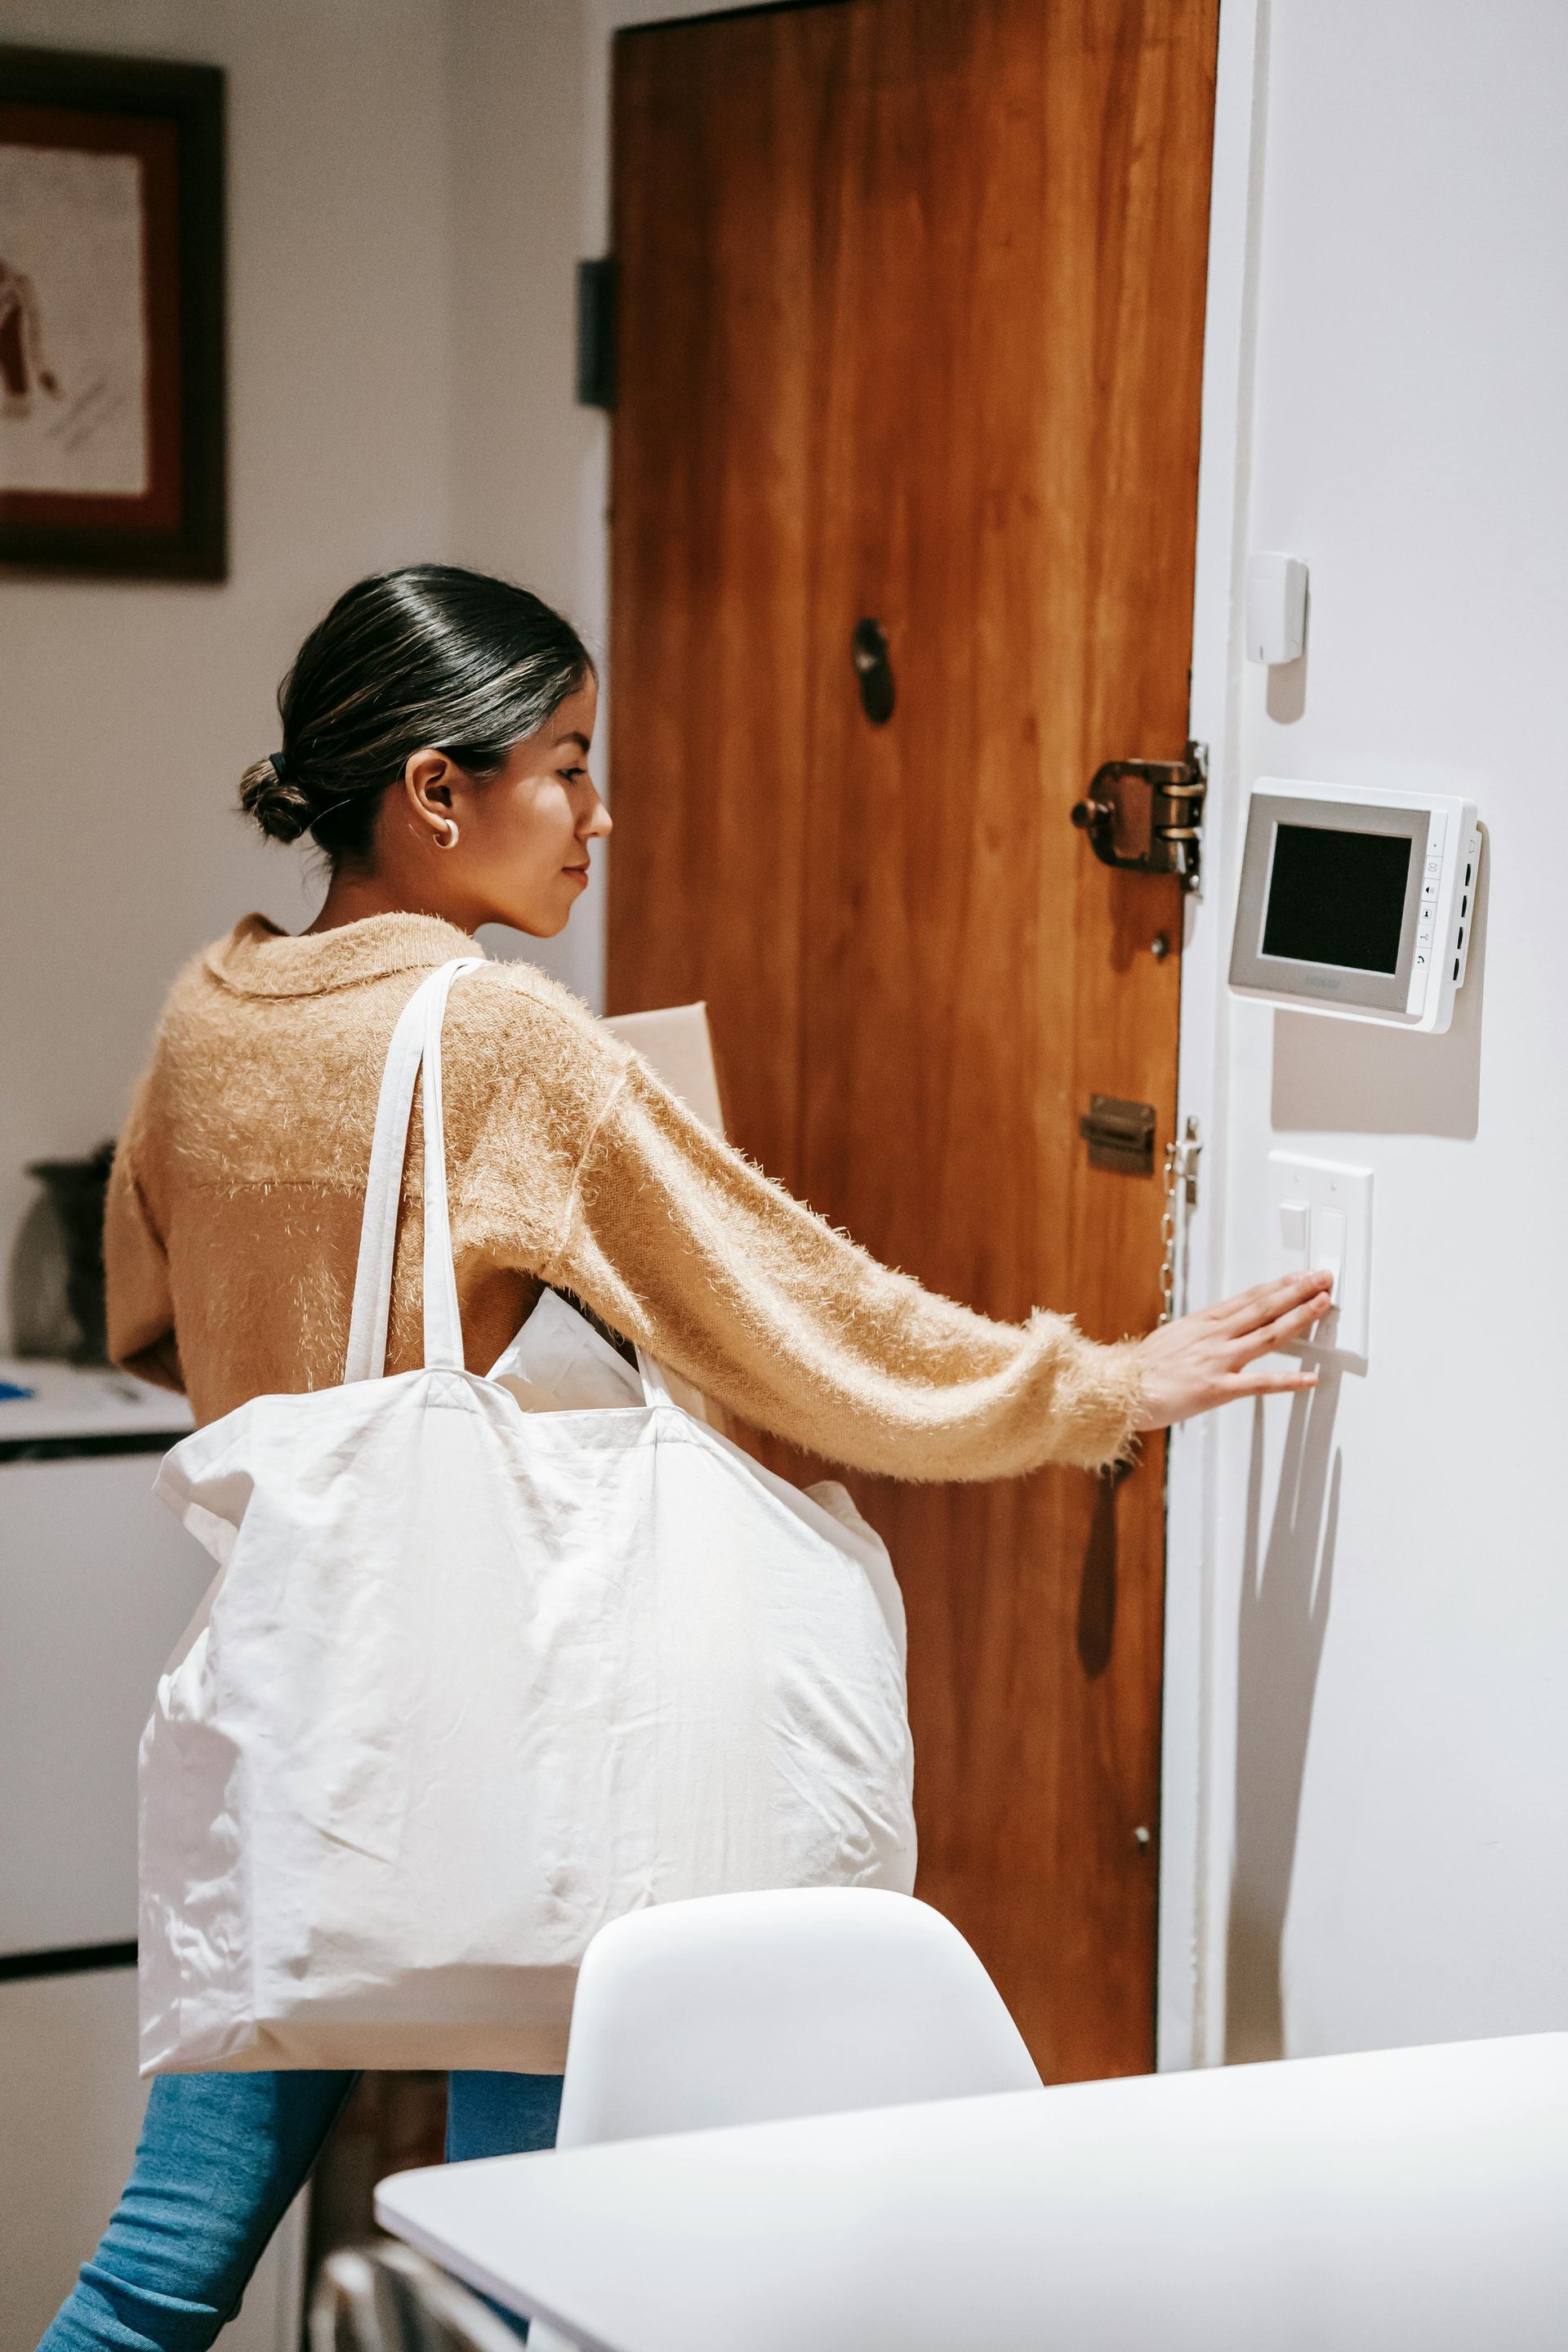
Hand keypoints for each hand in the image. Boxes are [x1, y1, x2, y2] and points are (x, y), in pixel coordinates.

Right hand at [1132, 1270, 1334, 1429]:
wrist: (1120, 1389)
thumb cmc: (1143, 1367)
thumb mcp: (1174, 1335)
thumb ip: (1204, 1330)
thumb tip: (1225, 1323)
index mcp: (1204, 1322)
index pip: (1250, 1297)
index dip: (1280, 1285)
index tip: (1301, 1275)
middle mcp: (1214, 1336)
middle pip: (1264, 1307)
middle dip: (1298, 1290)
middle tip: (1323, 1278)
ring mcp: (1218, 1360)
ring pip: (1268, 1335)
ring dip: (1299, 1318)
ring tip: (1322, 1305)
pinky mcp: (1218, 1388)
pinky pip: (1259, 1383)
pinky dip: (1288, 1381)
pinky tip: (1310, 1377)